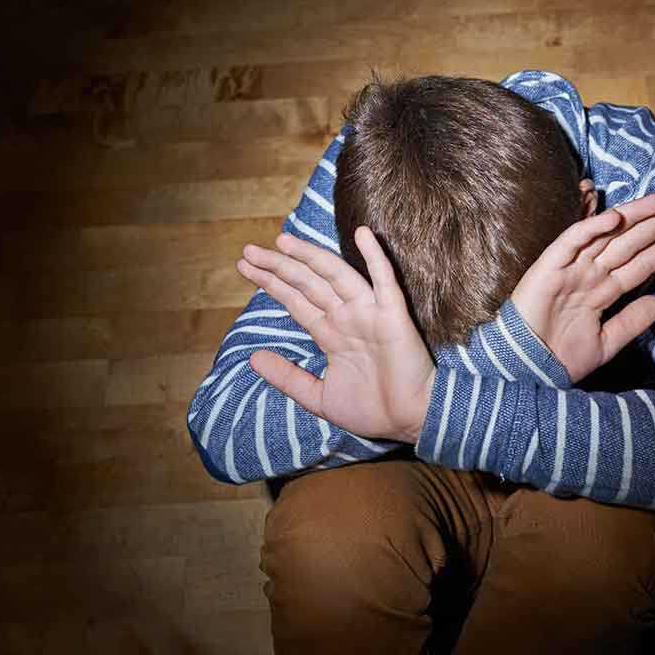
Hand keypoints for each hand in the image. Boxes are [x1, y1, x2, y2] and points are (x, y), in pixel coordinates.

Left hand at [236, 229, 435, 443]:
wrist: (410, 420)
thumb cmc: (371, 411)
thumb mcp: (319, 397)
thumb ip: (288, 377)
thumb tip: (252, 359)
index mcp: (331, 333)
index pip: (296, 300)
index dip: (271, 283)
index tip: (245, 267)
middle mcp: (346, 317)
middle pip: (307, 283)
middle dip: (278, 266)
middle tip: (249, 250)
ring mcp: (369, 313)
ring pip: (335, 276)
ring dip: (311, 257)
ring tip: (283, 241)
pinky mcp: (393, 315)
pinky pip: (384, 281)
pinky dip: (376, 258)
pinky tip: (363, 234)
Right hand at [510, 193, 654, 382]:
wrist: (525, 370)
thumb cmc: (558, 359)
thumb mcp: (606, 343)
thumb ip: (631, 322)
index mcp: (602, 291)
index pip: (640, 263)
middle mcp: (589, 274)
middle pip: (629, 243)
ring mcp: (570, 268)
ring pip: (606, 236)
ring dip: (633, 217)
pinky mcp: (549, 267)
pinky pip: (571, 241)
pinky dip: (591, 229)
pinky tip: (615, 217)